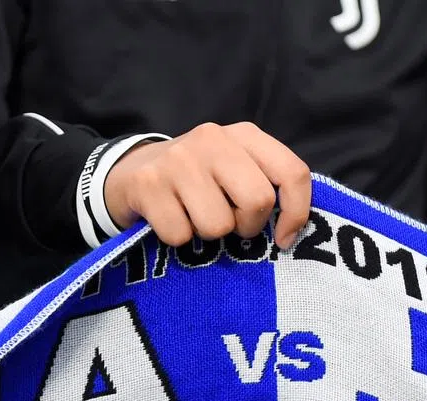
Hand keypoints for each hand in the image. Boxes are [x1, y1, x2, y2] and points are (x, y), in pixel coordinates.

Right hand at [104, 122, 310, 248]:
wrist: (130, 172)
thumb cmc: (197, 181)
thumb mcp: (235, 170)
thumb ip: (266, 185)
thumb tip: (289, 232)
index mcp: (244, 135)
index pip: (292, 172)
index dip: (296, 213)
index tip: (283, 238)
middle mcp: (212, 138)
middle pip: (258, 201)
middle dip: (246, 226)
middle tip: (229, 223)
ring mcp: (178, 159)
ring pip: (218, 225)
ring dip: (208, 234)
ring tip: (194, 216)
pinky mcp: (148, 184)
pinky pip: (180, 235)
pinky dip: (177, 239)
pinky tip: (169, 218)